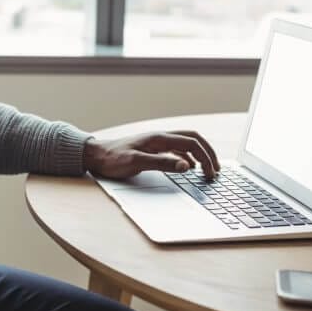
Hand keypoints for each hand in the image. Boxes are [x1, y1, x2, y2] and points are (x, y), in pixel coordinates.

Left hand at [82, 130, 220, 179]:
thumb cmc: (112, 159)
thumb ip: (162, 163)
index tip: (211, 173)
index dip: (206, 158)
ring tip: (208, 169)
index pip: (192, 143)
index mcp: (159, 138)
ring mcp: (156, 142)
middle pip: (193, 138)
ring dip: (200, 154)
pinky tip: (188, 167)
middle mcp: (160, 137)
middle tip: (217, 170)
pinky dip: (189, 156)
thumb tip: (186, 166)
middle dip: (208, 153)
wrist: (94, 155)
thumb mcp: (136, 163)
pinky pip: (177, 148)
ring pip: (186, 143)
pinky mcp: (152, 148)